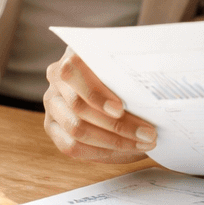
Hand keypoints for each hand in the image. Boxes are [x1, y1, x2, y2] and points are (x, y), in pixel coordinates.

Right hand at [43, 48, 156, 162]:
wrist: (117, 82)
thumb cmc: (127, 72)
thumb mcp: (129, 66)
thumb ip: (132, 75)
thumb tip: (150, 98)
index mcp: (73, 53)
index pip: (73, 73)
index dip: (95, 94)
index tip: (120, 110)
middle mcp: (56, 77)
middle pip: (79, 107)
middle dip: (118, 125)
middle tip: (148, 133)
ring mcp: (53, 103)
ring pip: (76, 129)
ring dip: (114, 141)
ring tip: (143, 142)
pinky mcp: (53, 126)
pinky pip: (71, 146)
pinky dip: (102, 151)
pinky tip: (126, 149)